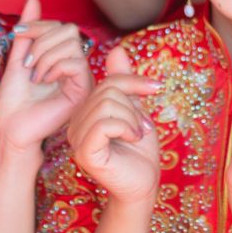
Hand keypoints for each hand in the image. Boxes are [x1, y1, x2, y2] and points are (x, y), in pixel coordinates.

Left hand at [0, 0, 89, 152]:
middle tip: (27, 63)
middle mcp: (75, 67)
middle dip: (42, 40)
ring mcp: (81, 79)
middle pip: (70, 30)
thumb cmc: (13, 100)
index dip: (40, 24)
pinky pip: (76, 63)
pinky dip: (54, 66)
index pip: (61, 26)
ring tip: (34, 75)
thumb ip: (28, 31)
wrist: (11, 129)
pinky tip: (43, 81)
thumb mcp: (18, 57)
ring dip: (45, 55)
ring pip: (73, 44)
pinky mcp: (82, 92)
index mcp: (62, 58)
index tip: (18, 34)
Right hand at [66, 48, 162, 205]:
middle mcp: (75, 123)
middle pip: (107, 91)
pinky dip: (126, 127)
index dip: (133, 81)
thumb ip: (123, 81)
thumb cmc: (139, 151)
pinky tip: (131, 140)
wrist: (143, 184)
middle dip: (133, 106)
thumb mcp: (135, 109)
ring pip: (107, 105)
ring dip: (132, 119)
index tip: (155, 89)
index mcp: (85, 112)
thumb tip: (116, 49)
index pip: (107, 81)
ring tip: (136, 134)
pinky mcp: (85, 152)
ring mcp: (77, 139)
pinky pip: (105, 124)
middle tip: (141, 127)